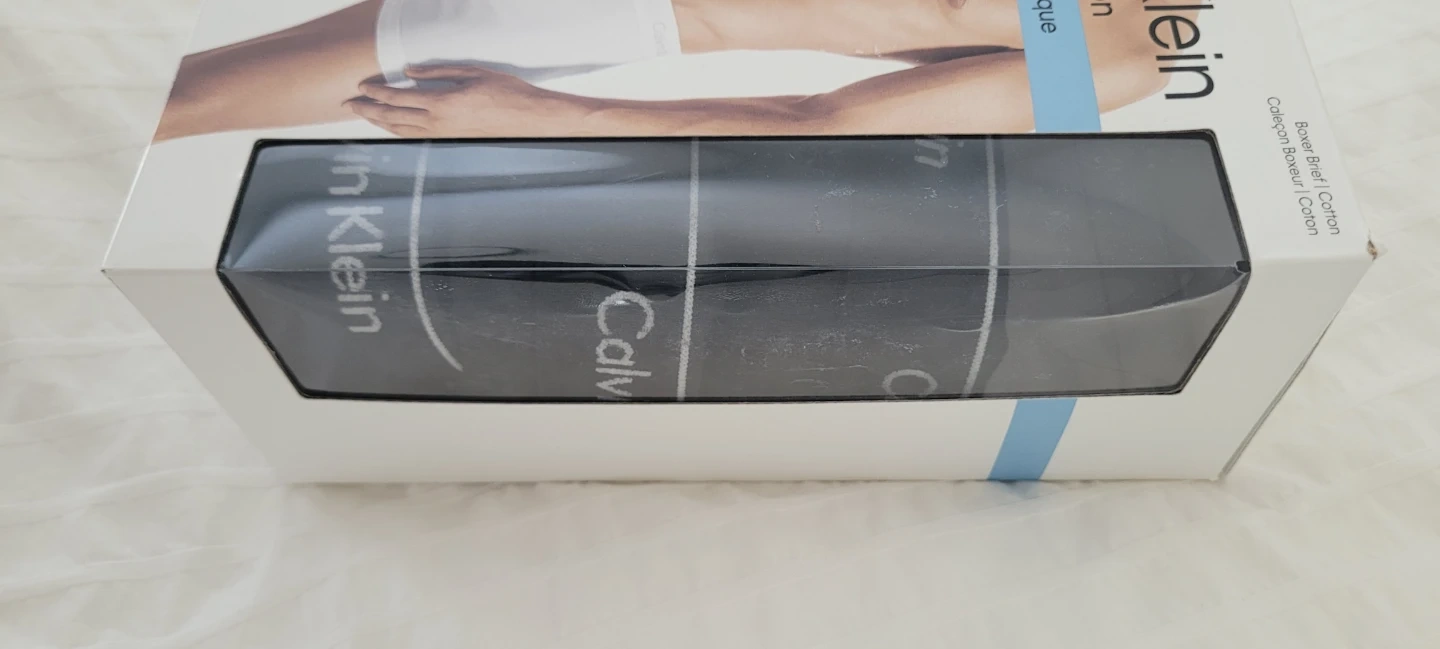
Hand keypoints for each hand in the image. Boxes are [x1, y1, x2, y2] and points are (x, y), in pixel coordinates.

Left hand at [344, 66, 586, 136]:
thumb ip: (437, 72)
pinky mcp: (451, 140)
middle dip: (368, 110)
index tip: (361, 86)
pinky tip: (391, 125)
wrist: (529, 118)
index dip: (377, 92)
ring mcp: (445, 135)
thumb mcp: (471, 73)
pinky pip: (416, 136)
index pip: (399, 98)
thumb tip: (409, 71)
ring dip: (379, 123)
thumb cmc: (506, 92)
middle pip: (393, 118)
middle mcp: (439, 123)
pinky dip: (397, 130)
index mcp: (443, 104)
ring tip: (364, 115)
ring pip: (402, 131)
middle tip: (348, 104)